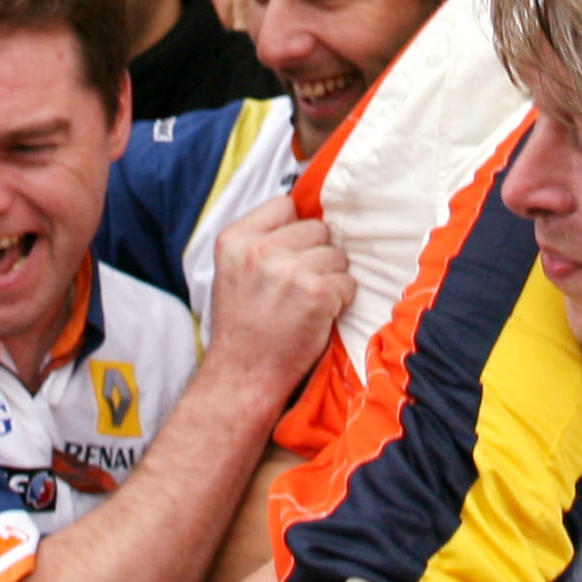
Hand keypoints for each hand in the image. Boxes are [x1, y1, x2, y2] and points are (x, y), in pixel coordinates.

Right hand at [198, 209, 352, 407]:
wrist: (244, 375)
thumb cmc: (243, 324)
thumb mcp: (233, 270)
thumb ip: (260, 239)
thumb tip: (304, 213)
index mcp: (235, 239)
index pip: (285, 206)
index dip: (293, 230)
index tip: (289, 254)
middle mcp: (260, 250)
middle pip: (317, 228)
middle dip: (316, 254)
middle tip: (299, 285)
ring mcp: (289, 271)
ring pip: (337, 255)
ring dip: (331, 278)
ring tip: (307, 302)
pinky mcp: (316, 294)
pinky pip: (348, 283)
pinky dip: (341, 300)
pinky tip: (319, 315)